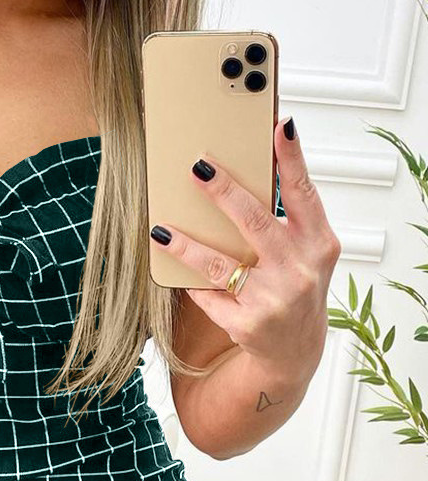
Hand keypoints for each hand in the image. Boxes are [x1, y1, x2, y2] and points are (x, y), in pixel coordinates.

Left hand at [150, 116, 340, 376]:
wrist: (293, 353)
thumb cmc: (296, 290)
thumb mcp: (307, 254)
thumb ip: (289, 220)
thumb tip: (254, 172)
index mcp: (319, 245)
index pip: (304, 194)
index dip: (292, 160)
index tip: (278, 127)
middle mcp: (299, 271)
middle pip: (256, 222)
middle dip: (224, 192)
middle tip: (197, 168)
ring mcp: (273, 300)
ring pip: (219, 264)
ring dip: (186, 245)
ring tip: (162, 229)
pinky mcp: (246, 324)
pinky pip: (208, 295)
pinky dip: (189, 281)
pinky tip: (172, 268)